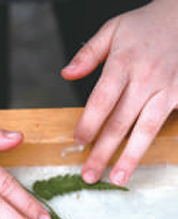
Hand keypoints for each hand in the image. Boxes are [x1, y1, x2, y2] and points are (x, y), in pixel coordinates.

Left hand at [61, 0, 177, 184]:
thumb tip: (66, 74)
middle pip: (120, 122)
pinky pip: (169, 123)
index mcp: (123, 63)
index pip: (101, 100)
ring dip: (130, 157)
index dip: (89, 124)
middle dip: (102, 152)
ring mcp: (168, 88)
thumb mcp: (113, 30)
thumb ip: (88, 54)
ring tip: (117, 178)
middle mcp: (146, 78)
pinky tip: (145, 162)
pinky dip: (157, 143)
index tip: (79, 142)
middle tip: (89, 175)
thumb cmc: (147, 25)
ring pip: (146, 129)